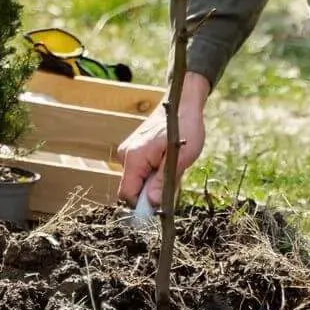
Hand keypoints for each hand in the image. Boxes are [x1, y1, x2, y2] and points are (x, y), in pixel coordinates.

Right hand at [116, 76, 208, 204]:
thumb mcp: (180, 158)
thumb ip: (164, 182)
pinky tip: (166, 161)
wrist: (180, 103)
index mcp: (134, 157)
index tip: (162, 204)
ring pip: (137, 181)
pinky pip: (140, 172)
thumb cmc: (183, 127)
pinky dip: (153, 173)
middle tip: (172, 180)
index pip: (127, 194)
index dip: (142, 205)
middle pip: (132, 189)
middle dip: (151, 192)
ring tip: (171, 167)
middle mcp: (125, 155)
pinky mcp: (133, 151)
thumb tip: (152, 203)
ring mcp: (128, 152)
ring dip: (154, 183)